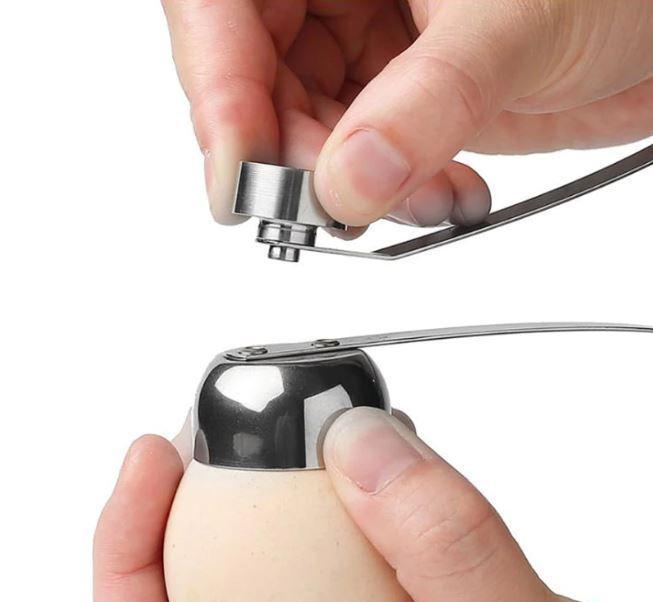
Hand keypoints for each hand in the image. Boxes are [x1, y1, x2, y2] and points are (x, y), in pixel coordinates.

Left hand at [94, 412, 651, 601]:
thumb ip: (451, 552)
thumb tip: (368, 447)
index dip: (127, 560)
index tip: (154, 460)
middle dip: (195, 505)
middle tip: (212, 429)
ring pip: (267, 579)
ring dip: (272, 498)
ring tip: (298, 440)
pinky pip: (332, 563)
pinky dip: (340, 506)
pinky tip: (365, 473)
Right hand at [161, 1, 652, 227]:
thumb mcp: (517, 23)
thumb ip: (425, 104)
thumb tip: (347, 181)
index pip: (224, 1)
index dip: (217, 85)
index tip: (239, 171)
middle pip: (253, 71)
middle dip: (285, 151)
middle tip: (325, 204)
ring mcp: (367, 39)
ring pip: (301, 123)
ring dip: (342, 183)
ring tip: (405, 199)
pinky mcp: (394, 91)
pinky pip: (354, 150)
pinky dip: (381, 189)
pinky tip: (429, 193)